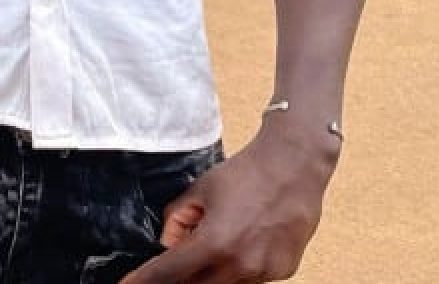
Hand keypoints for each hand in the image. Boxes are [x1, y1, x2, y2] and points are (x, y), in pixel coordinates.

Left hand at [123, 125, 335, 282]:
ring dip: (212, 270)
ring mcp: (263, 272)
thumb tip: (168, 243)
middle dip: (180, 276)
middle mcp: (239, 265)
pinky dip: (240, 265)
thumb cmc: (246, 173)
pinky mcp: (282, 272)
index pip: (168, 273)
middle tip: (178, 258)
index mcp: (213, 243)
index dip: (144, 282)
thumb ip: (178, 218)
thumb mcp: (201, 189)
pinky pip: (251, 278)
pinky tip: (247, 237)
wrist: (295, 165)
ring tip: (223, 234)